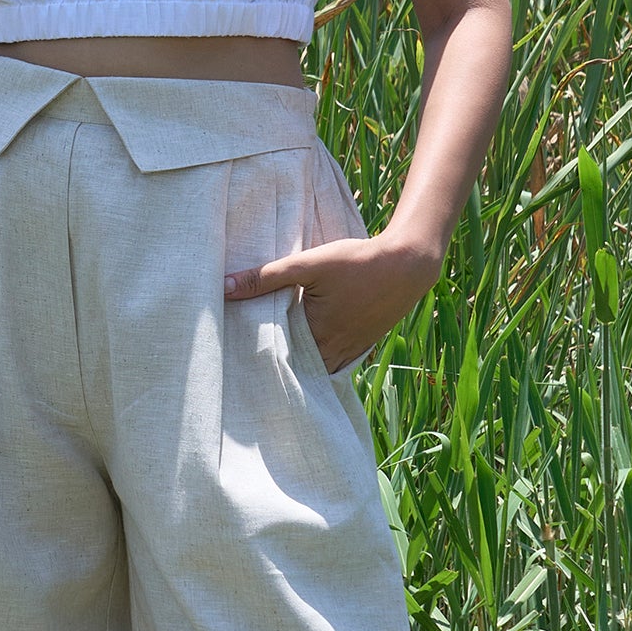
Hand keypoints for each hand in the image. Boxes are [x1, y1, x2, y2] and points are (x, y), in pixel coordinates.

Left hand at [223, 230, 440, 372]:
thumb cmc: (358, 262)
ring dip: (295, 363)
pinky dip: (315, 359)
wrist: (408, 264)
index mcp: (316, 337)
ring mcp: (349, 353)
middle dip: (272, 363)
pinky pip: (332, 362)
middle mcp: (333, 353)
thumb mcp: (309, 264)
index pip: (275, 359)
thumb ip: (266, 276)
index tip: (233, 353)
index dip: (255, 357)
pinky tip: (302, 347)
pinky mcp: (361, 347)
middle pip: (294, 368)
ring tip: (269, 355)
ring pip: (314, 368)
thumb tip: (224, 287)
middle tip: (243, 359)